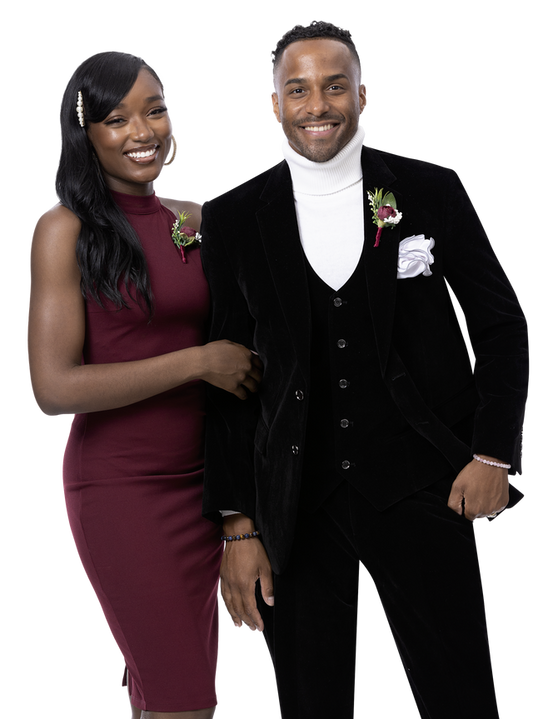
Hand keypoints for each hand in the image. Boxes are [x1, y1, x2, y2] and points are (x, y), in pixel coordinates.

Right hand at [200, 340, 262, 398]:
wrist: (202, 361)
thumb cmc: (213, 351)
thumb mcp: (229, 343)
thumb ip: (241, 349)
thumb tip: (250, 354)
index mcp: (247, 355)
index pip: (259, 363)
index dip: (259, 367)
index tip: (257, 370)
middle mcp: (247, 367)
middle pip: (258, 376)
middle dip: (258, 378)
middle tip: (256, 380)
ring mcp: (241, 378)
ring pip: (254, 386)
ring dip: (254, 388)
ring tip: (253, 389)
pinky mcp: (233, 387)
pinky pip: (243, 394)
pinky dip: (244, 396)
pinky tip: (244, 395)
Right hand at [220, 515, 273, 633]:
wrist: (239, 534)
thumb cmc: (254, 549)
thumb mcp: (266, 567)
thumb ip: (267, 586)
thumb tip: (270, 602)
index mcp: (244, 584)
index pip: (249, 608)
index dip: (255, 620)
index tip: (259, 628)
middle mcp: (233, 585)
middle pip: (238, 609)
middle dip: (245, 621)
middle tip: (251, 631)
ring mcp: (226, 580)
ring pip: (229, 603)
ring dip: (234, 616)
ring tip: (238, 627)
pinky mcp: (223, 575)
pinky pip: (223, 595)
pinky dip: (226, 605)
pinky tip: (229, 609)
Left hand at [447, 456, 508, 521]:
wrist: (492, 463)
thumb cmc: (474, 473)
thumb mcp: (457, 486)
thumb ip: (453, 503)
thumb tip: (455, 514)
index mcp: (474, 509)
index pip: (466, 519)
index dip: (464, 510)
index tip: (464, 501)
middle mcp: (486, 512)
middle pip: (476, 517)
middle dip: (473, 508)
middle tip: (472, 494)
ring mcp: (496, 508)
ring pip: (486, 513)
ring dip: (482, 506)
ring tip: (480, 491)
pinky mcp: (503, 503)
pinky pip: (495, 507)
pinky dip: (491, 502)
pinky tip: (488, 492)